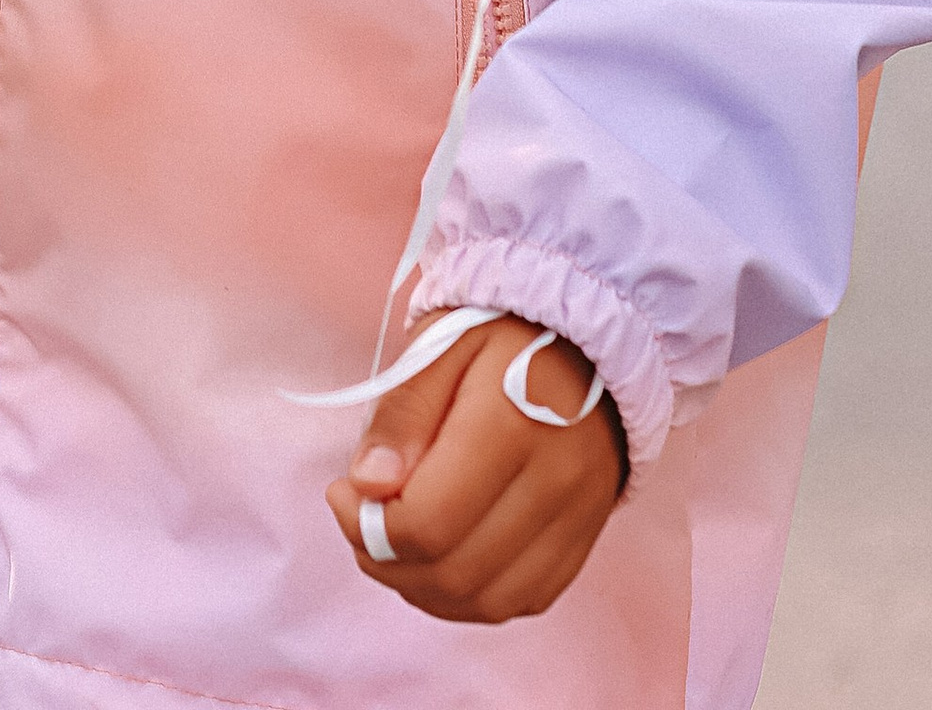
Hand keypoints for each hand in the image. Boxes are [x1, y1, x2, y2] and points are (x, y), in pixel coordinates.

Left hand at [327, 314, 622, 624]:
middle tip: (361, 520)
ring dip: (424, 586)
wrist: (589, 337)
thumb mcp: (440, 343)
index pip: (428, 522)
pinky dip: (471, 594)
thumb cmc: (503, 331)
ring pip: (487, 601)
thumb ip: (401, 417)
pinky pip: (523, 599)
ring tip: (397, 540)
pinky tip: (444, 555)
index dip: (367, 526)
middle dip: (386, 562)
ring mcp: (577, 519)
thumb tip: (366, 487)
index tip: (343, 493)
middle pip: (454, 572)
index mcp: (511, 424)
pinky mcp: (585, 539)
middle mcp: (554, 483)